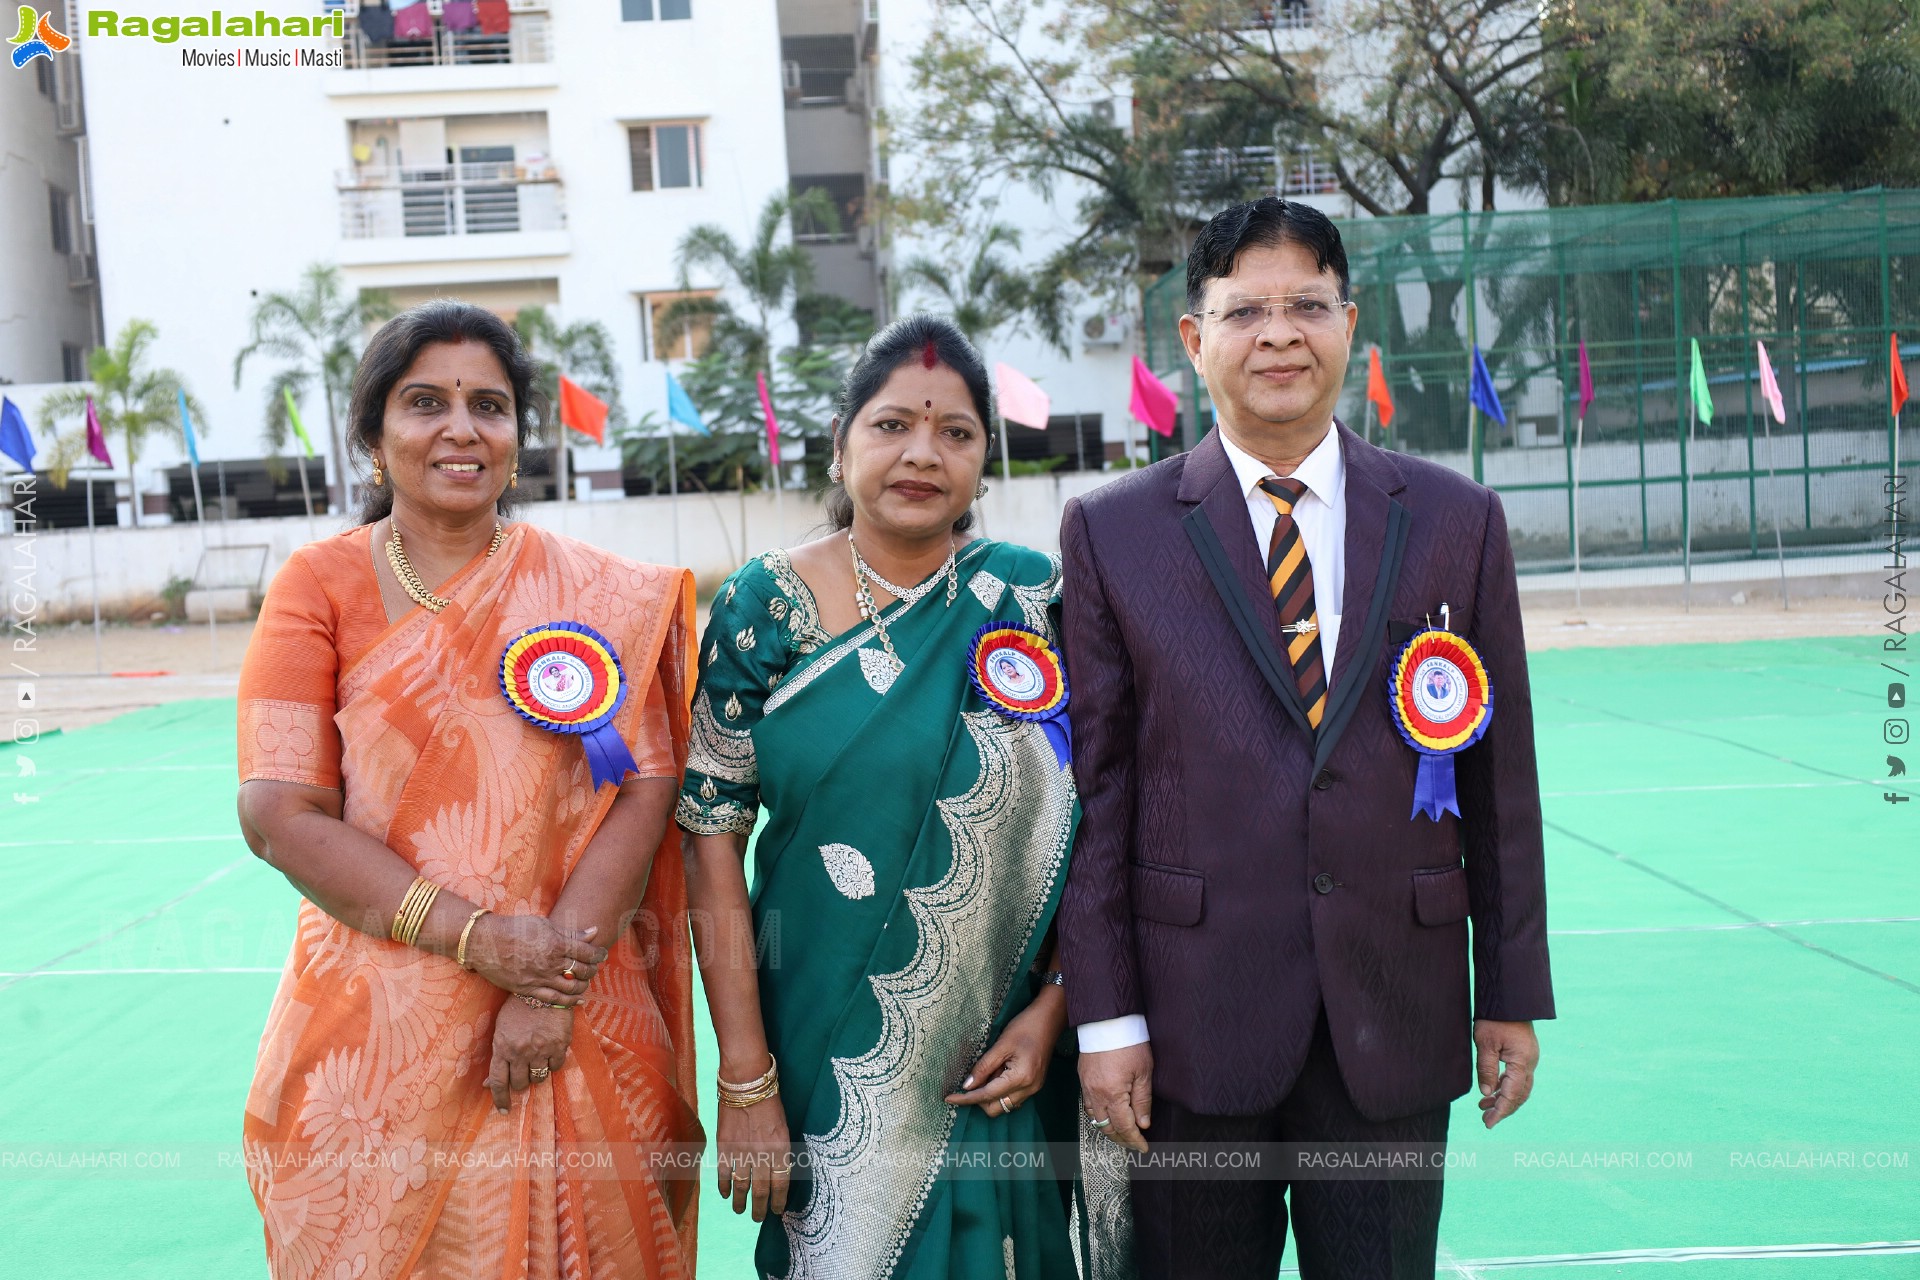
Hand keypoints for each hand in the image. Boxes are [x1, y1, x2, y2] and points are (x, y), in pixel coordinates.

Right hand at [467, 915, 605, 1006]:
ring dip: (584, 985)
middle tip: (595, 966)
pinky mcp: (529, 990)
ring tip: (586, 980)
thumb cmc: (516, 929)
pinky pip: (554, 999)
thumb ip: (570, 932)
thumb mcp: (544, 925)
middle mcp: (550, 964)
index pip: (587, 952)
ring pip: (572, 988)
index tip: (601, 953)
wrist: (486, 943)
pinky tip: (579, 999)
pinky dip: (570, 1001)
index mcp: (556, 944)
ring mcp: (540, 979)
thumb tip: (594, 932)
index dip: (598, 954)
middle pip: (582, 971)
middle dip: (593, 969)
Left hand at [485, 998, 573, 1112]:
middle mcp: (520, 1052)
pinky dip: (553, 1063)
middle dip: (520, 1082)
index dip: (500, 1099)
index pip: (498, 1082)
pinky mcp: (559, 1045)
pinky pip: (556, 1066)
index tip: (504, 1110)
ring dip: (536, 1073)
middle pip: (519, 1083)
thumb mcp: (501, 1029)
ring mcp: (541, 1050)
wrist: (544, 988)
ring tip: (537, 1061)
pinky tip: (551, 1052)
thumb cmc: (519, 1007)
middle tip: (523, 1073)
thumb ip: (497, 1055)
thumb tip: (488, 1084)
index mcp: (502, 1047)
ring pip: (538, 1078)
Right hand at [716, 1087, 791, 1222]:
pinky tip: (725, 1194)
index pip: (781, 1183)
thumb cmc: (769, 1101)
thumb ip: (780, 1150)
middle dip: (760, 1208)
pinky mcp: (724, 1146)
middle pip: (761, 1190)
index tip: (777, 1211)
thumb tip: (777, 1172)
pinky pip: (724, 1173)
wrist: (746, 1082)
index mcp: (781, 1148)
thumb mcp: (784, 1127)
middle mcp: (762, 1154)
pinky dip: (724, 1186)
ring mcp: (742, 1151)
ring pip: (741, 1186)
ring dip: (741, 1202)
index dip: (779, 1200)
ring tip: (741, 1211)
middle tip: (758, 1218)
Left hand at [944, 987, 1065, 1116]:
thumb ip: (984, 1067)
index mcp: (1020, 1078)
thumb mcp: (1001, 1044)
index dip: (966, 1098)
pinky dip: (1000, 1090)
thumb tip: (967, 1085)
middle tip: (970, 1080)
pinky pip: (1012, 1097)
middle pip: (996, 1108)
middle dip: (979, 1099)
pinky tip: (998, 1072)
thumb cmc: (1026, 1027)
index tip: (949, 1098)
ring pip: (1004, 1104)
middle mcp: (1029, 1089)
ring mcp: (1033, 1088)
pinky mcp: (1034, 1084)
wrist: (1050, 1018)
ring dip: (990, 1094)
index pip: (987, 1095)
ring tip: (989, 1071)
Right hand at [1079, 1040, 1152, 1152]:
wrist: (1107, 1020)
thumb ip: (1143, 1100)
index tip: (1144, 1148)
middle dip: (1122, 1139)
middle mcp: (1096, 1094)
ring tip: (1122, 1133)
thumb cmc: (1129, 1043)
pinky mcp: (1083, 1079)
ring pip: (1095, 1119)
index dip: (1135, 1140)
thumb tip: (1143, 1124)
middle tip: (1135, 1144)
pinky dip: (1097, 1116)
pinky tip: (1107, 1115)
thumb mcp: (1144, 1072)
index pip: (1124, 1127)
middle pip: (1107, 1127)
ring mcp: (1087, 1087)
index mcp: (1113, 1094)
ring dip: (1109, 1129)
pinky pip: (1087, 1105)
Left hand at [1473, 1019, 1538, 1128]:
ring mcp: (1529, 1059)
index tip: (1489, 1124)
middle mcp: (1530, 1063)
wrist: (1509, 997)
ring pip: (1519, 1087)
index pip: (1512, 1095)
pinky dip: (1505, 1086)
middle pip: (1519, 1095)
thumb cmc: (1495, 1018)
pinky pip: (1517, 1076)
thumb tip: (1487, 1093)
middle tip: (1486, 1120)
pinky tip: (1492, 1091)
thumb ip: (1486, 1069)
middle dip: (1503, 1109)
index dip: (1500, 1111)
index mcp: (1522, 1062)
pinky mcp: (1524, 1054)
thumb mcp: (1485, 1043)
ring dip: (1503, 1098)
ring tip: (1483, 1106)